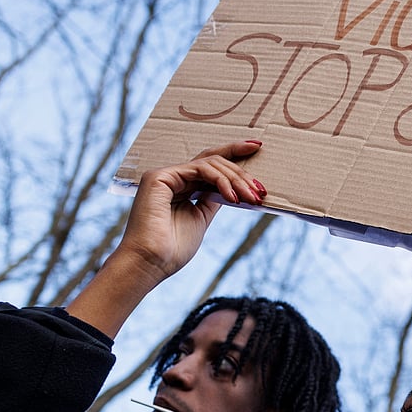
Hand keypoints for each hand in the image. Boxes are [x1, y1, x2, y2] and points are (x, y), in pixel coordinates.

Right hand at [114, 141, 264, 281]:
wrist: (151, 263)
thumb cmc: (172, 249)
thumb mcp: (201, 218)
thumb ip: (212, 199)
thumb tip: (232, 188)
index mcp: (180, 187)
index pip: (210, 165)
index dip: (233, 154)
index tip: (257, 148)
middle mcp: (172, 177)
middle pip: (213, 160)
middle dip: (241, 173)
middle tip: (260, 191)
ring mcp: (164, 175)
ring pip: (210, 163)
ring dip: (236, 179)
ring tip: (251, 197)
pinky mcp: (160, 176)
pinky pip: (200, 169)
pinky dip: (221, 181)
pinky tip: (233, 197)